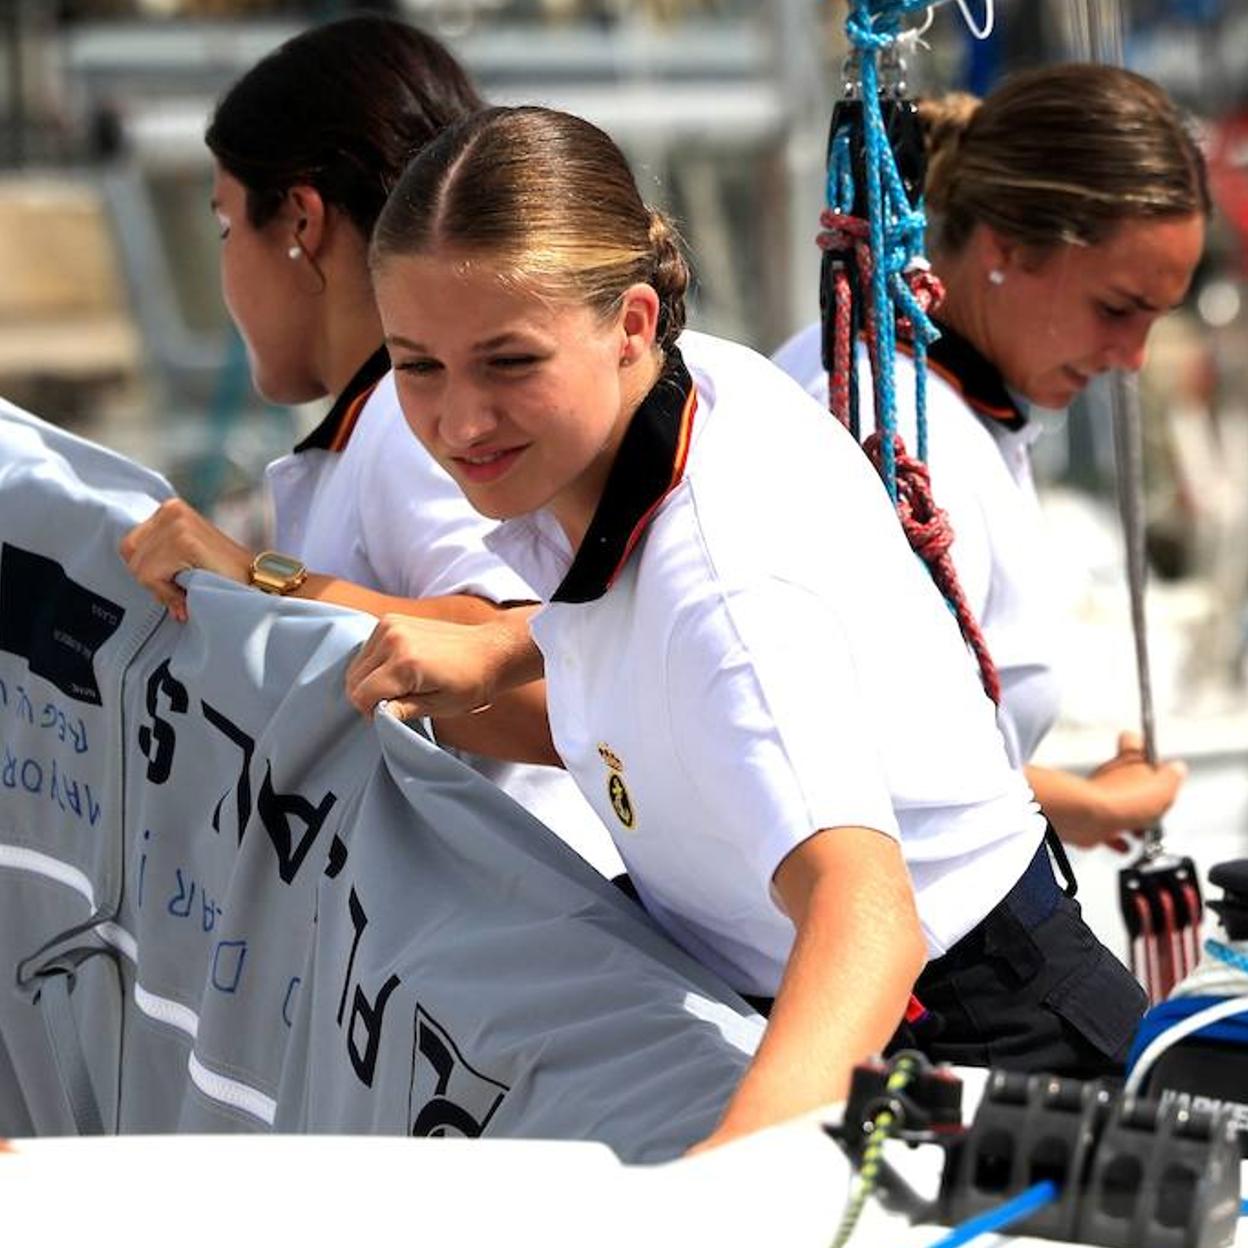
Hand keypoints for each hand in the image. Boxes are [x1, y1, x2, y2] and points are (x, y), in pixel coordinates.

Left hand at [120, 498, 253, 621]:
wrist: (256, 583)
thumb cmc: (225, 574)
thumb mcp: (184, 556)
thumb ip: (158, 554)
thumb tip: (134, 568)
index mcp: (170, 508)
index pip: (130, 544)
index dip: (147, 568)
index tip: (172, 577)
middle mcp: (171, 509)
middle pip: (130, 553)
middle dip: (152, 577)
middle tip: (180, 584)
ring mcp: (176, 523)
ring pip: (140, 567)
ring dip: (162, 586)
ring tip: (187, 586)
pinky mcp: (182, 540)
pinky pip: (152, 575)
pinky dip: (168, 592)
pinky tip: (190, 588)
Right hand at [346, 613, 508, 722]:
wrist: (490, 650)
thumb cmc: (471, 683)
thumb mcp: (441, 706)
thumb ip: (404, 710)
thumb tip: (378, 715)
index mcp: (405, 663)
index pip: (361, 695)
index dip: (373, 712)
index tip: (393, 714)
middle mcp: (392, 639)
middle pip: (353, 679)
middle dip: (369, 696)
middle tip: (397, 703)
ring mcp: (390, 625)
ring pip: (357, 664)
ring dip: (370, 679)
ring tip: (400, 685)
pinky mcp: (391, 619)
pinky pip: (366, 649)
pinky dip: (374, 663)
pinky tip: (398, 669)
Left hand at [1064, 731, 1187, 852]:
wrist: (1092, 818)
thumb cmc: (1126, 799)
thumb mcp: (1164, 785)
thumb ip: (1173, 776)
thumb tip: (1178, 768)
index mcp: (1127, 761)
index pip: (1133, 741)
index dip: (1143, 748)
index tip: (1154, 760)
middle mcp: (1110, 775)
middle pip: (1130, 781)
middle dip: (1146, 798)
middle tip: (1157, 809)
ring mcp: (1098, 796)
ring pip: (1119, 807)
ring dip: (1134, 821)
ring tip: (1143, 831)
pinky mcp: (1089, 818)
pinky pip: (1105, 828)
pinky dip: (1117, 837)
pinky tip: (1125, 844)